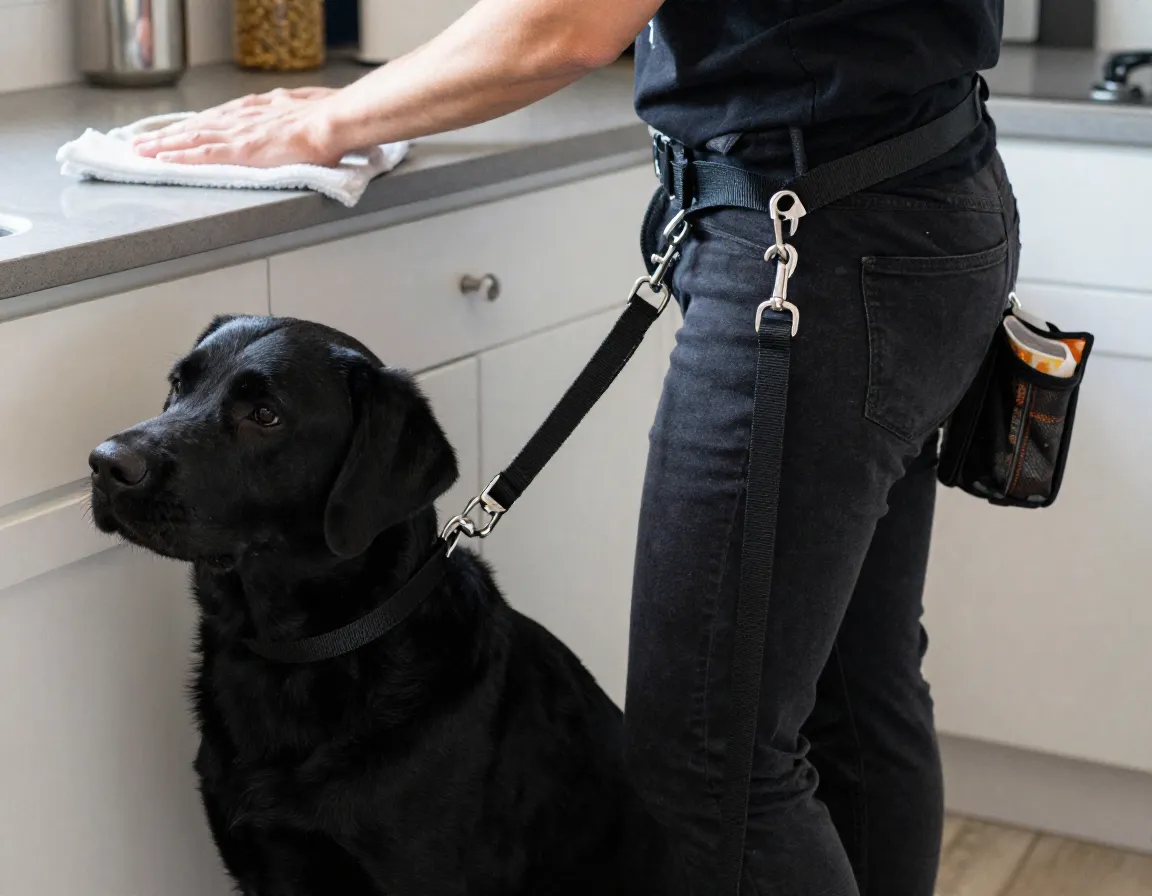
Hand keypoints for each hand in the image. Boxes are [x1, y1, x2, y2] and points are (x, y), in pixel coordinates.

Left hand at [132, 87, 347, 166]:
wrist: (333, 122)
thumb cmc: (327, 120)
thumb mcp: (304, 112)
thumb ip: (291, 118)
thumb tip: (294, 123)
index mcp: (257, 110)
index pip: (215, 118)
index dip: (192, 124)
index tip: (174, 129)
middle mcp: (242, 118)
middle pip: (195, 125)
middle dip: (167, 134)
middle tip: (142, 141)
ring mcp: (240, 134)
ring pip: (191, 137)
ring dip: (163, 144)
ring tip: (141, 150)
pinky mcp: (241, 151)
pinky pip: (202, 154)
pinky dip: (179, 156)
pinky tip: (162, 160)